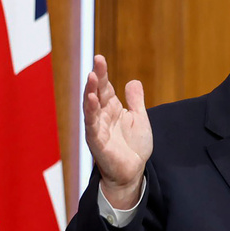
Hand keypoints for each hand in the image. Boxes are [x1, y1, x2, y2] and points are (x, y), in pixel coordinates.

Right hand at [83, 54, 152, 208]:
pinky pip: (92, 124)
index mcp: (112, 109)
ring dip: (90, 92)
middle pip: (97, 93)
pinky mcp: (97, 141)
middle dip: (96, 77)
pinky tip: (92, 100)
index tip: (100, 58)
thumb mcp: (139, 119)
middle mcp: (102, 116)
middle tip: (97, 61)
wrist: (132, 172)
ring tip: (92, 76)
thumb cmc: (133, 147)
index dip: (103, 73)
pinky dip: (90, 112)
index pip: (105, 87)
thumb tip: (133, 81)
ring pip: (91, 107)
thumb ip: (136, 101)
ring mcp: (97, 128)